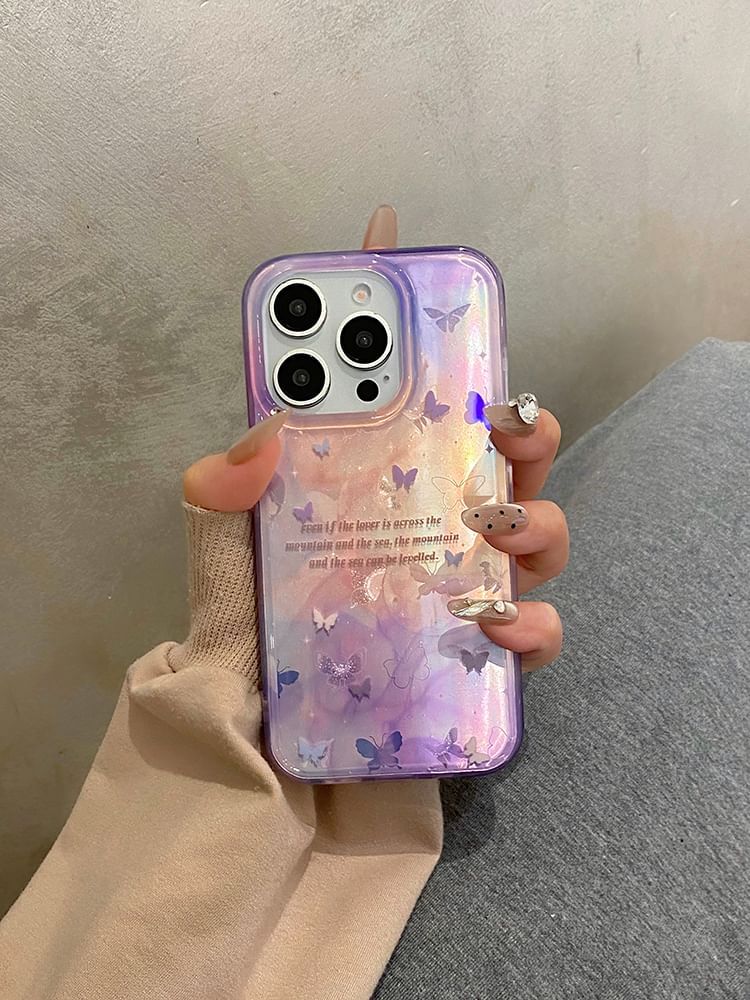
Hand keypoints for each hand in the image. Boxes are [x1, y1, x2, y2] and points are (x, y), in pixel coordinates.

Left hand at [183, 205, 565, 671]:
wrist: (260, 752)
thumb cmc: (246, 644)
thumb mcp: (223, 561)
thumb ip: (220, 498)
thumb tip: (263, 430)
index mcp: (368, 486)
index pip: (395, 396)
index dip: (398, 316)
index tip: (391, 242)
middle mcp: (425, 525)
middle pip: (500, 455)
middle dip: (524, 421)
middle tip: (512, 414)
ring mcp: (459, 587)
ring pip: (535, 531)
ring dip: (538, 517)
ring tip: (498, 525)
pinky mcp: (479, 656)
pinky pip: (532, 630)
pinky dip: (532, 622)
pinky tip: (497, 624)